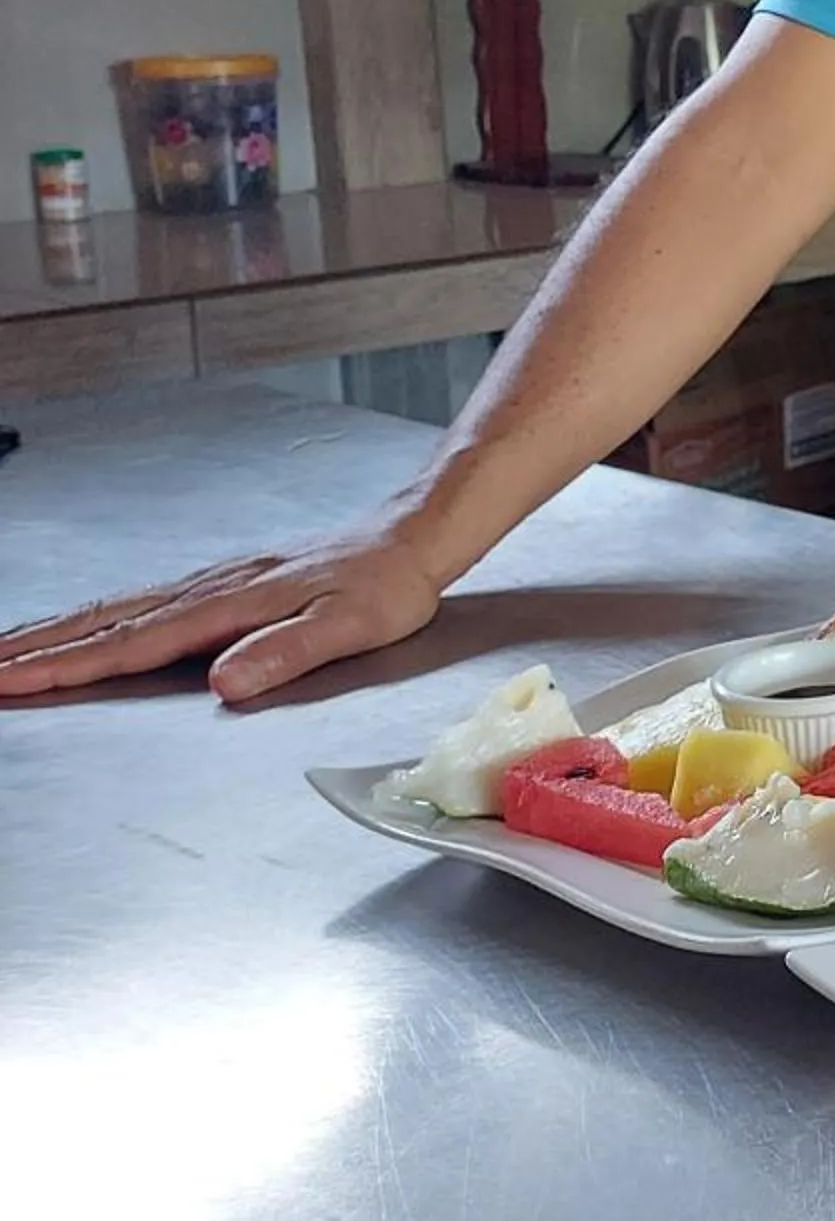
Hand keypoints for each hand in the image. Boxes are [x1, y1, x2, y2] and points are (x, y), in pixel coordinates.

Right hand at [0, 527, 445, 703]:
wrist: (409, 539)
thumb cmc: (386, 587)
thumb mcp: (350, 627)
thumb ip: (285, 653)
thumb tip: (226, 680)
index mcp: (229, 606)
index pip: (131, 644)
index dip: (68, 667)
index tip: (12, 681)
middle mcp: (208, 590)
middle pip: (103, 623)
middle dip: (35, 648)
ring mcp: (211, 583)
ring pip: (114, 609)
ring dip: (53, 631)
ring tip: (5, 650)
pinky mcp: (221, 582)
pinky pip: (139, 602)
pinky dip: (93, 617)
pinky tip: (79, 626)